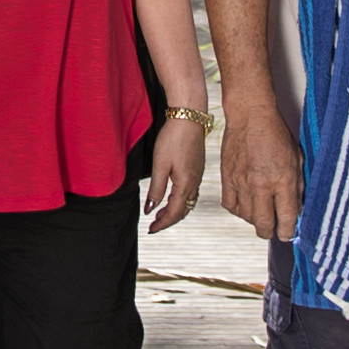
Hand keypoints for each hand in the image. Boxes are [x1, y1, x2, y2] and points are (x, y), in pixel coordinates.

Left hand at [141, 112, 207, 231]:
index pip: (175, 212)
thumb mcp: (160, 165)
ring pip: (188, 202)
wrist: (189, 118)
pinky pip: (190, 192)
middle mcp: (195, 183)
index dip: (163, 223)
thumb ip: (156, 189)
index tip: (151, 229)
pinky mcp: (197, 168)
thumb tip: (150, 209)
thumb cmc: (173, 138)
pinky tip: (172, 197)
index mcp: (185, 184)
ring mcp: (198, 176)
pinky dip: (180, 200)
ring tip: (160, 214)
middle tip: (153, 225)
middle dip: (169, 220)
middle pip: (183, 210)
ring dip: (175, 211)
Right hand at [219, 96, 299, 239]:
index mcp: (283, 180)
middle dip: (271, 232)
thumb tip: (296, 209)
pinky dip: (239, 210)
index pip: (286, 218)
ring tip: (262, 213)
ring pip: (247, 218)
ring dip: (255, 220)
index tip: (288, 233)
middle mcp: (261, 185)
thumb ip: (298, 187)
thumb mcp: (297, 159)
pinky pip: (231, 206)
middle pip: (263, 225)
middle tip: (274, 229)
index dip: (288, 231)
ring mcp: (242, 183)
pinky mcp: (227, 179)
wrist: (250, 116)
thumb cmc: (275, 133)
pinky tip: (246, 204)